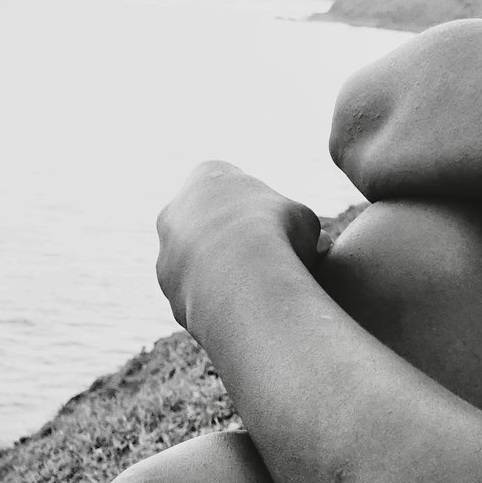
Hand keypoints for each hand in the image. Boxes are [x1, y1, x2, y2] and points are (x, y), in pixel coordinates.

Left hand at [154, 161, 321, 332]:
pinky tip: (241, 307)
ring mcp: (166, 250)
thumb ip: (297, 226)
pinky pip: (194, 292)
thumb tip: (315, 246)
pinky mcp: (168, 288)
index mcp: (207, 175)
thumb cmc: (280, 237)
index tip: (279, 228)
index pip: (230, 186)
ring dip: (221, 271)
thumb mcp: (304, 220)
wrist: (245, 281)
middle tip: (268, 262)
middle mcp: (176, 208)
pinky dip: (214, 298)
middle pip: (207, 222)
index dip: (259, 208)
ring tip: (258, 290)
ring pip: (196, 260)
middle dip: (233, 239)